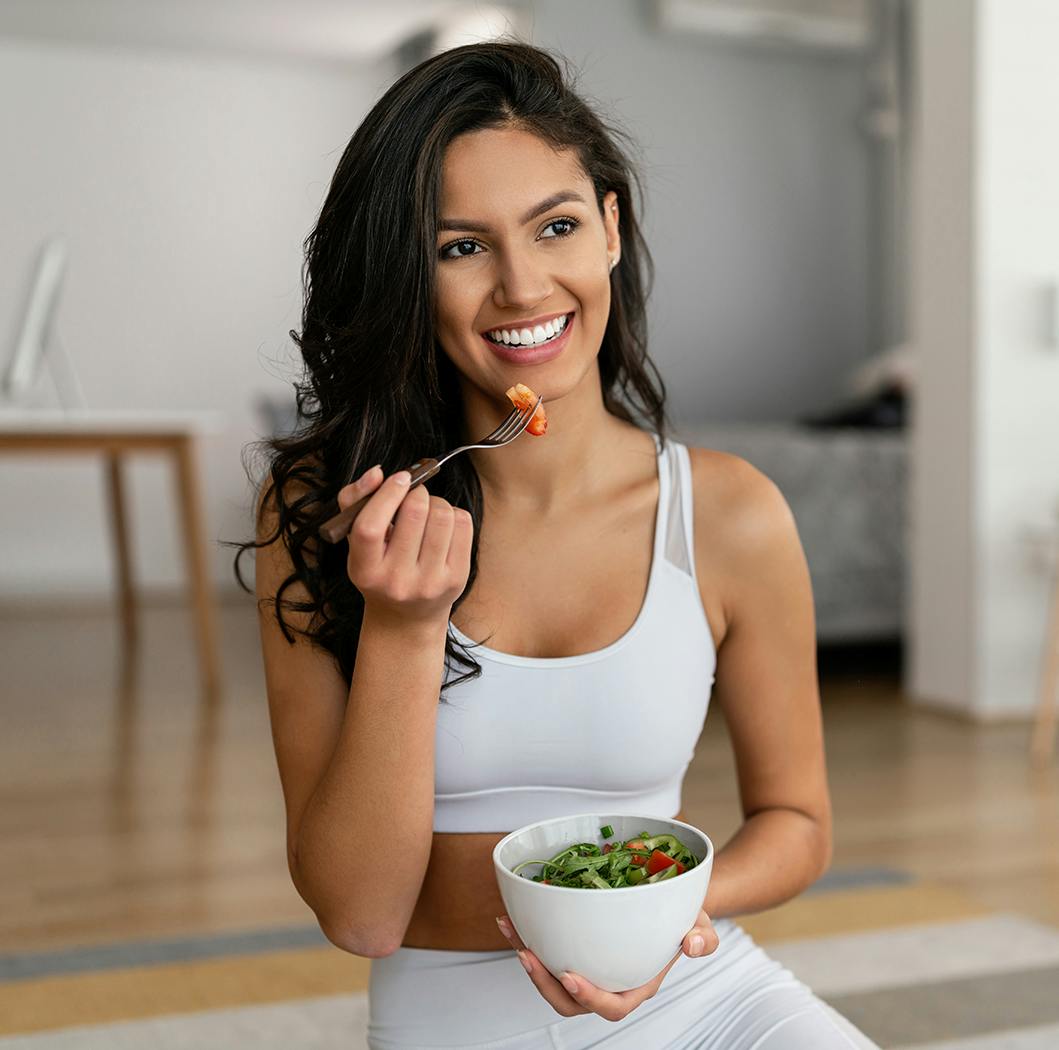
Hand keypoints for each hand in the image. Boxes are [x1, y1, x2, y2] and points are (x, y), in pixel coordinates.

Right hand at [338, 466, 472, 623]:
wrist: (406, 615)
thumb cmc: (379, 567)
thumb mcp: (356, 541)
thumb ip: (355, 500)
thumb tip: (377, 473)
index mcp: (364, 571)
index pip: (370, 527)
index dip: (386, 495)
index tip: (399, 478)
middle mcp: (397, 581)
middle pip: (414, 513)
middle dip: (416, 492)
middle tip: (413, 496)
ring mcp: (430, 583)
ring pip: (442, 515)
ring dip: (436, 502)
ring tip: (427, 512)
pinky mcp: (457, 579)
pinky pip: (463, 525)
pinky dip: (453, 514)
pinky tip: (442, 526)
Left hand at [494, 908, 718, 1021]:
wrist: (669, 906)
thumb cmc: (684, 921)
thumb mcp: (700, 925)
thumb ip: (703, 937)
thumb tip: (692, 945)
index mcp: (636, 985)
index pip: (612, 1006)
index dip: (590, 998)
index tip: (570, 977)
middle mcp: (608, 982)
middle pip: (570, 1001)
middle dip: (544, 983)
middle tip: (528, 954)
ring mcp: (589, 968)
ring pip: (552, 980)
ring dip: (528, 960)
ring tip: (512, 932)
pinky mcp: (573, 949)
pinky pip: (547, 952)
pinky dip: (526, 936)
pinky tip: (511, 916)